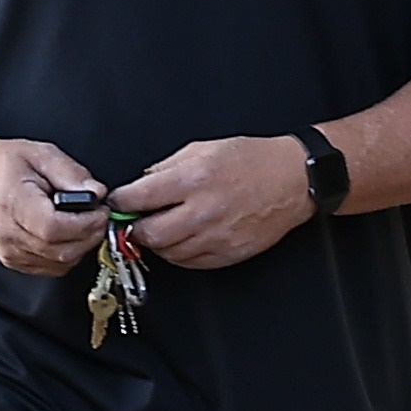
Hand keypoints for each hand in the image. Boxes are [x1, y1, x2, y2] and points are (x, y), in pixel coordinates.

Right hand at [0, 136, 106, 275]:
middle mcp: (10, 235)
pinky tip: (67, 234)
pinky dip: (67, 254)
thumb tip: (96, 193)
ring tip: (82, 222)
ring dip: (81, 246)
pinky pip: (51, 268)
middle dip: (90, 235)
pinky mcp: (13, 261)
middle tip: (98, 215)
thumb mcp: (41, 155)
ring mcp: (10, 252)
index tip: (100, 210)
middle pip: (63, 251)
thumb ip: (72, 174)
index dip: (86, 223)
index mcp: (15, 206)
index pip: (56, 229)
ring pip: (60, 264)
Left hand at [108, 135, 311, 268]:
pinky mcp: (229, 253)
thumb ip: (167, 166)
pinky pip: (191, 262)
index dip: (120, 202)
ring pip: (168, 253)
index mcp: (193, 179)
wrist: (292, 179)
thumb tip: (141, 184)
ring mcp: (217, 236)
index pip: (139, 198)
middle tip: (137, 220)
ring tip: (164, 227)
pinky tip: (184, 239)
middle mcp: (203, 210)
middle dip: (136, 228)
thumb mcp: (203, 148)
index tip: (117, 203)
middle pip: (149, 234)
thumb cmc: (252, 160)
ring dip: (159, 242)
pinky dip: (180, 253)